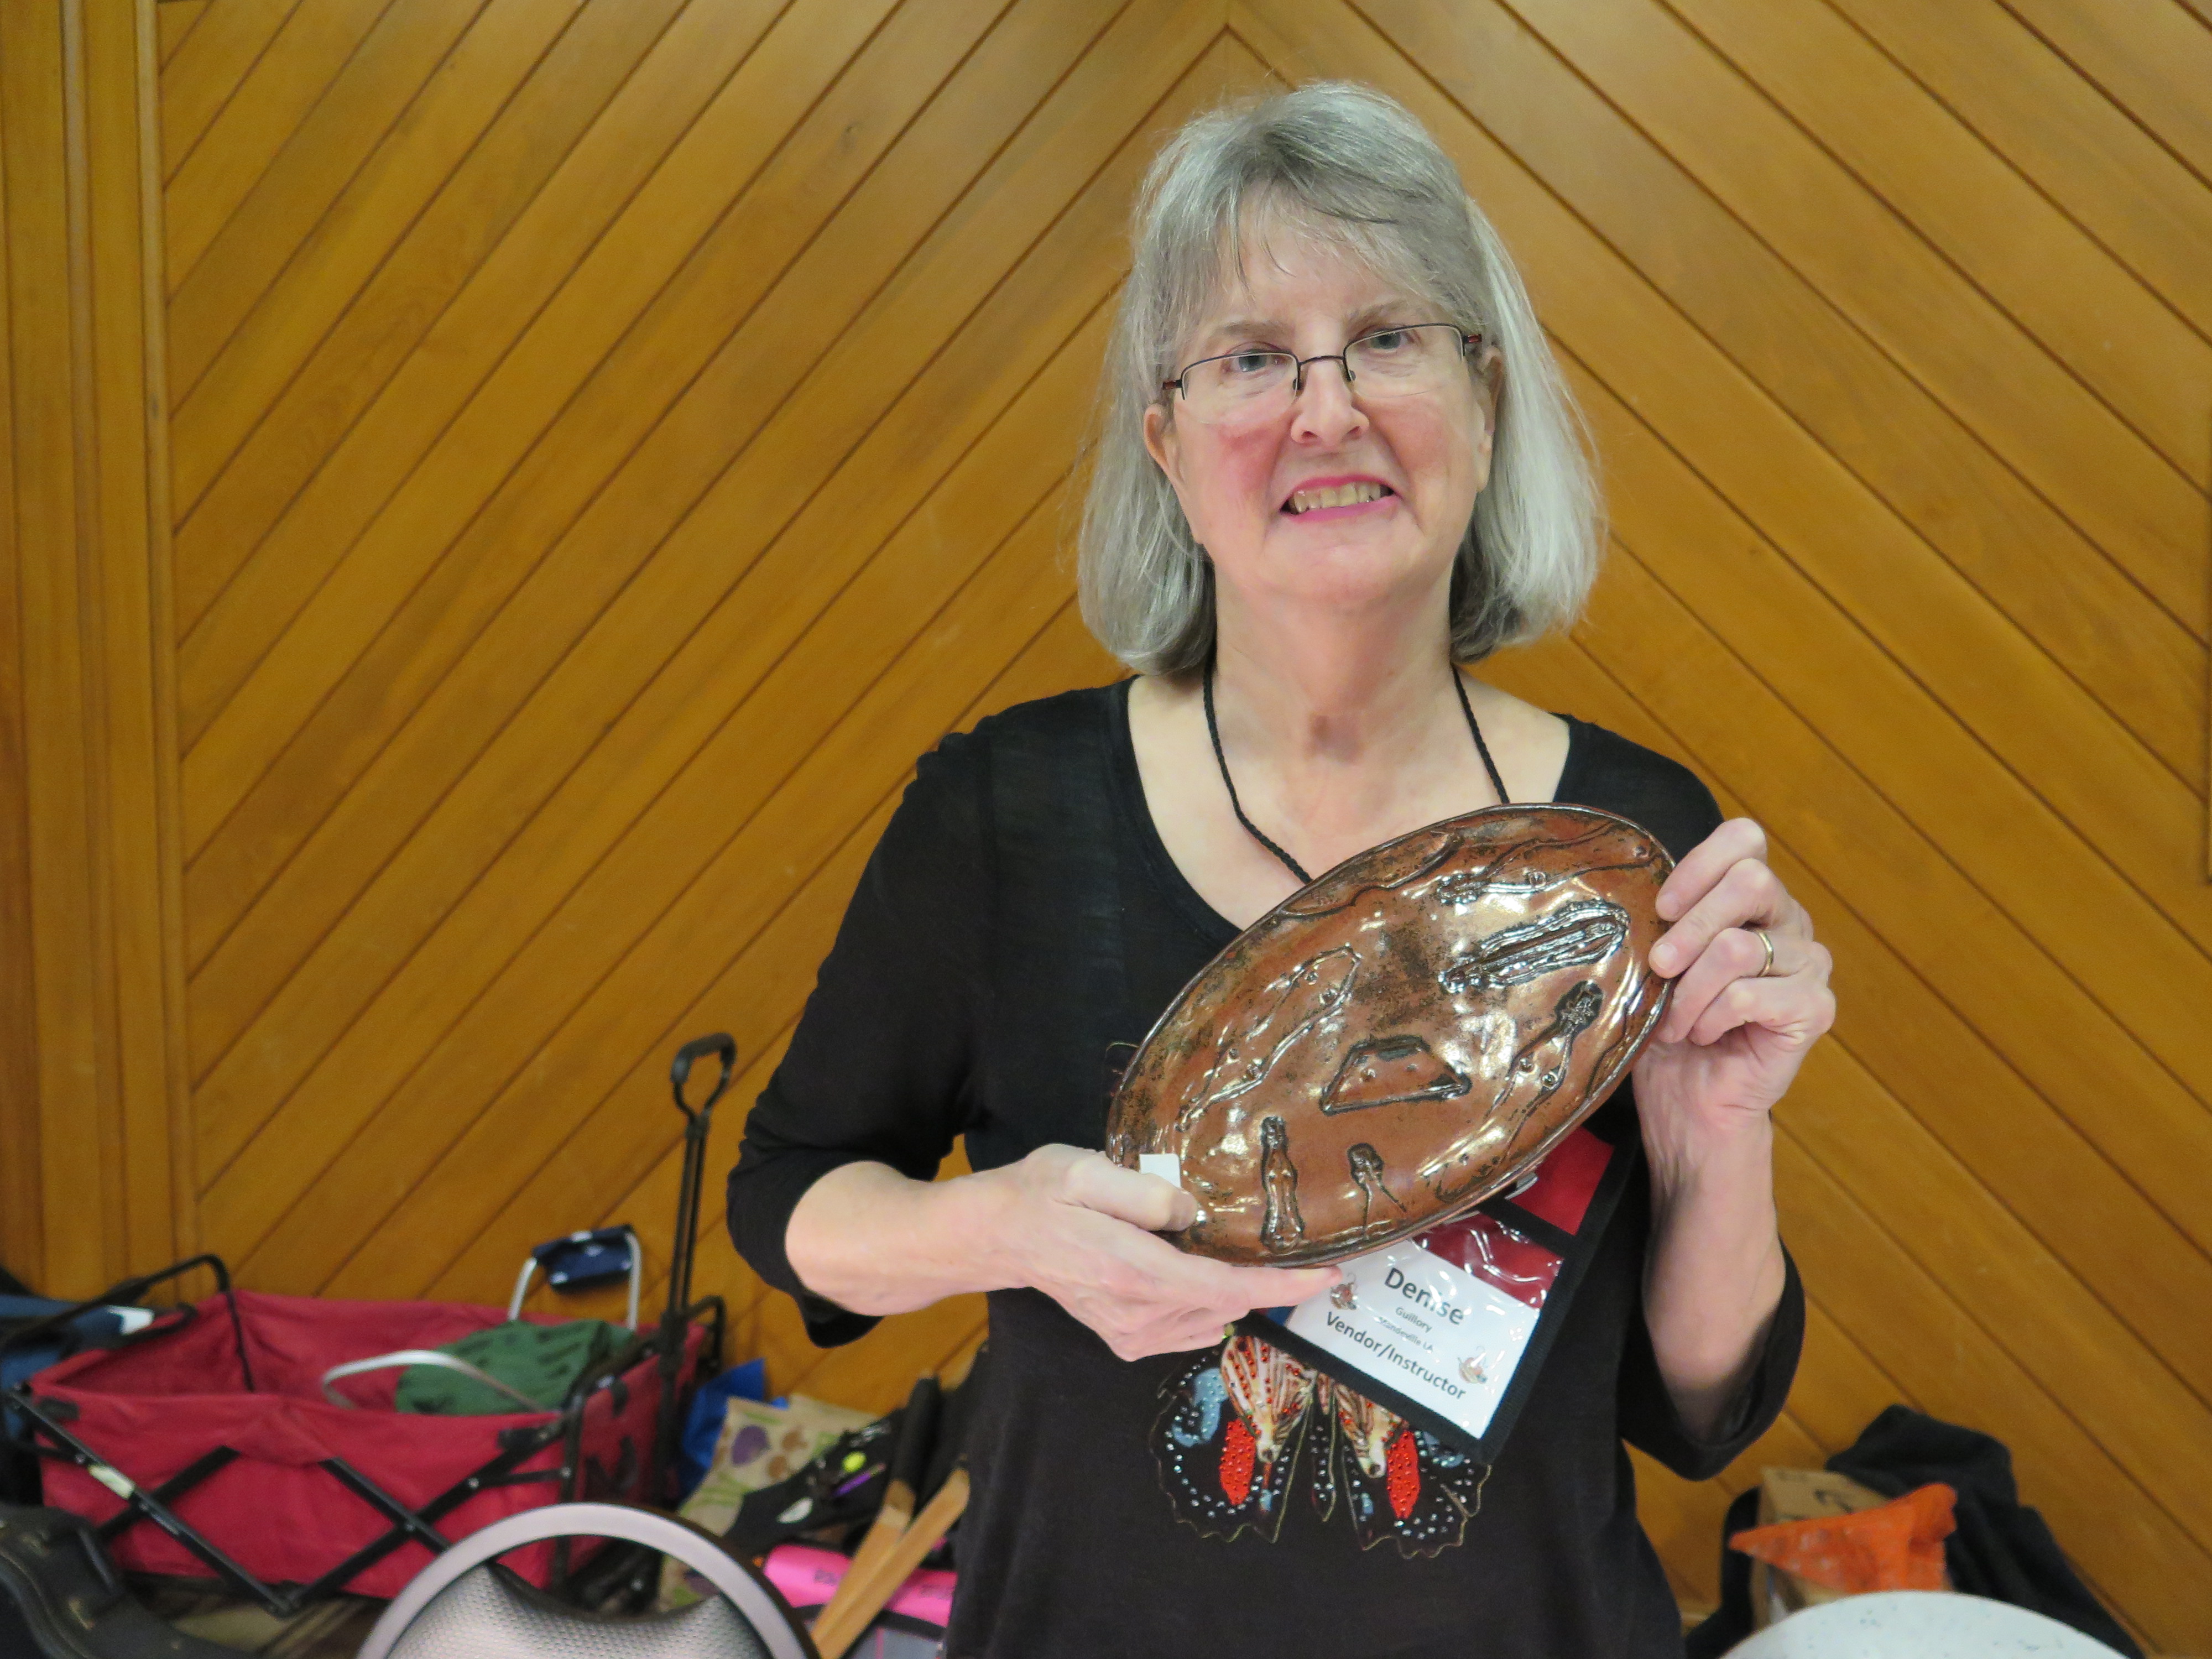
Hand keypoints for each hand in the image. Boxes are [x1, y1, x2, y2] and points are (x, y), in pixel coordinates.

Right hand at [982, 1145, 1339, 1360]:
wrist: (996, 1235)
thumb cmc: (1042, 1193)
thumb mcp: (1087, 1170)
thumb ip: (1145, 1191)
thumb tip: (1194, 1210)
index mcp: (1134, 1271)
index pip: (1228, 1286)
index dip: (1283, 1285)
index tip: (1329, 1276)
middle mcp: (1137, 1314)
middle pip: (1228, 1305)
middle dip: (1271, 1284)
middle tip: (1303, 1252)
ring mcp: (1130, 1333)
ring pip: (1211, 1318)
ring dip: (1239, 1293)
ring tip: (1252, 1257)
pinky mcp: (1123, 1339)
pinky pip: (1188, 1330)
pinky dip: (1210, 1307)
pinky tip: (1203, 1276)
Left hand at [1635, 819, 1834, 1140]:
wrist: (1688, 1100)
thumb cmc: (1668, 1026)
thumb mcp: (1655, 964)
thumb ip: (1660, 924)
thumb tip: (1633, 899)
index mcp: (1753, 897)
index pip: (1744, 839)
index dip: (1699, 865)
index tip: (1660, 909)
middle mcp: (1789, 920)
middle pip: (1749, 880)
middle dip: (1690, 928)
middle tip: (1660, 967)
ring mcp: (1810, 962)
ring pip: (1738, 947)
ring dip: (1690, 990)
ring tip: (1676, 1021)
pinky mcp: (1816, 1007)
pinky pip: (1750, 995)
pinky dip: (1711, 1018)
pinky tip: (1703, 1036)